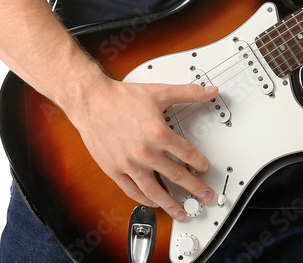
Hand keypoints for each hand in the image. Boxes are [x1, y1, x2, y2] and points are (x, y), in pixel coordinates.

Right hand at [67, 77, 219, 218]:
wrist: (92, 102)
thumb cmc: (122, 98)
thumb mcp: (159, 92)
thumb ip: (188, 93)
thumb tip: (209, 91)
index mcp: (157, 133)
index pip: (187, 153)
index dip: (200, 163)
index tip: (205, 168)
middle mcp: (144, 152)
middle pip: (176, 175)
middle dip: (194, 188)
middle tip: (204, 196)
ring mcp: (128, 164)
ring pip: (154, 191)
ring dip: (170, 203)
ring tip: (181, 211)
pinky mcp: (114, 170)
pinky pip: (131, 190)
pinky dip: (144, 199)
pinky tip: (153, 202)